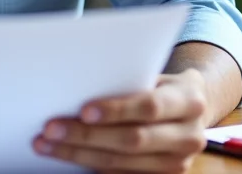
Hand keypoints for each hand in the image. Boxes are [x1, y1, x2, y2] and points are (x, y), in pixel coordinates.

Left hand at [33, 70, 208, 172]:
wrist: (193, 110)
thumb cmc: (162, 86)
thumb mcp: (155, 76)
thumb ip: (128, 82)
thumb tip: (77, 85)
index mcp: (189, 102)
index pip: (150, 107)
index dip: (116, 110)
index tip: (84, 110)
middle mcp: (190, 136)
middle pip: (133, 140)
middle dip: (87, 135)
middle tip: (51, 129)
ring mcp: (178, 163)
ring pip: (122, 162)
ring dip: (80, 155)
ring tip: (48, 145)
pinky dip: (91, 166)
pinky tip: (68, 157)